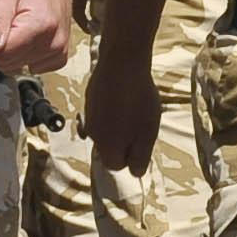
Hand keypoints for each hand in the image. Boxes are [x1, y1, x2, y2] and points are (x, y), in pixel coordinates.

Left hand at [0, 0, 75, 74]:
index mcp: (39, 25)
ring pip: (19, 67)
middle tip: (11, 20)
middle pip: (10, 64)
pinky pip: (33, 68)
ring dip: (15, 49)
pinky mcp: (60, 56)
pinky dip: (28, 55)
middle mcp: (54, 42)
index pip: (2, 55)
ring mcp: (59, 50)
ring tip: (22, 24)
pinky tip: (31, 35)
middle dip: (3, 45)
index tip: (2, 20)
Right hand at [85, 25, 159, 175]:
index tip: (143, 139)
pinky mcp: (90, 98)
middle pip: (109, 148)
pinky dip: (112, 109)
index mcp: (107, 147)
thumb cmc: (139, 100)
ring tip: (134, 106)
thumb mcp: (147, 134)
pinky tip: (123, 96)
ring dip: (118, 124)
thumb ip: (140, 157)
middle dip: (124, 140)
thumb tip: (135, 174)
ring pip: (105, 129)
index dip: (132, 156)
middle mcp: (92, 134)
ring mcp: (89, 115)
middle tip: (140, 122)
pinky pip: (102, 112)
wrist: (122, 63)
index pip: (117, 165)